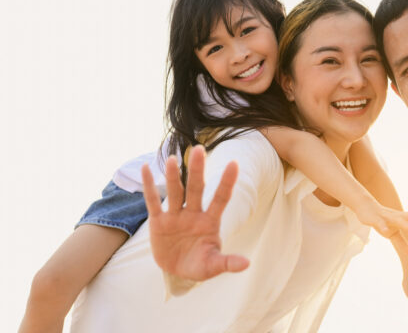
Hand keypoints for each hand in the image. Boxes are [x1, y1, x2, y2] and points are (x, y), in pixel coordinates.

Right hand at [142, 145, 249, 280]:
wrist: (177, 272)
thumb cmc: (200, 265)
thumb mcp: (212, 266)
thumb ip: (227, 263)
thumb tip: (247, 264)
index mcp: (210, 222)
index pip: (221, 198)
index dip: (227, 182)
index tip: (234, 163)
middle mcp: (194, 214)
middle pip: (196, 189)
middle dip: (197, 170)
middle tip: (199, 149)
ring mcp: (176, 216)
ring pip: (175, 192)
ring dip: (172, 176)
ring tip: (171, 159)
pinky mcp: (158, 222)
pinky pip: (153, 202)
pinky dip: (149, 186)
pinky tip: (146, 168)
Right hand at [354, 202, 407, 255]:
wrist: (366, 208)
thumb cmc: (383, 220)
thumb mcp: (392, 233)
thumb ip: (401, 242)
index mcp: (402, 219)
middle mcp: (396, 216)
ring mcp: (386, 217)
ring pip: (396, 219)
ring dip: (403, 223)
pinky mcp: (375, 220)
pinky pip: (380, 224)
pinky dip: (383, 227)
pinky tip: (386, 232)